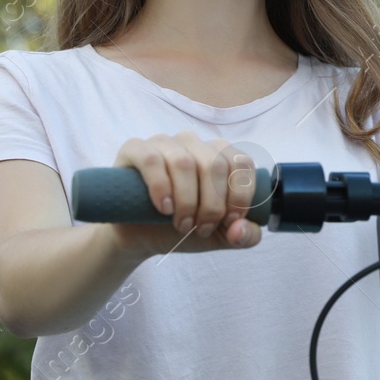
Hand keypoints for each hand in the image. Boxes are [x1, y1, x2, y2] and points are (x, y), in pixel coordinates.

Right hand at [109, 131, 262, 257]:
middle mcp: (193, 143)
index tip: (229, 222)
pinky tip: (163, 208)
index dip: (240, 196)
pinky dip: (160, 187)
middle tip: (201, 229)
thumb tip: (239, 230)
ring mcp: (164, 142)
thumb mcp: (220, 236)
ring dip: (186, 201)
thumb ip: (244, 236)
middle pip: (214, 165)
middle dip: (212, 205)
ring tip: (181, 224)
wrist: (139, 236)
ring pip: (184, 163)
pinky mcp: (134, 149)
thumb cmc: (183, 227)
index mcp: (219, 155)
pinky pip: (151, 159)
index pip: (242, 164)